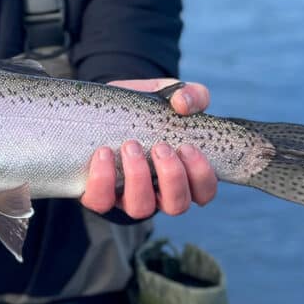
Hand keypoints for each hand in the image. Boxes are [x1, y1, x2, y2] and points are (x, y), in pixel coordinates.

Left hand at [81, 79, 217, 218]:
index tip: (188, 147)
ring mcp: (128, 197)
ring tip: (130, 145)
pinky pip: (101, 201)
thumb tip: (183, 104)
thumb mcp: (169, 95)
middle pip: (177, 205)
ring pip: (141, 209)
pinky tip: (103, 153)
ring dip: (138, 178)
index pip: (204, 192)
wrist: (104, 106)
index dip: (201, 176)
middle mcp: (158, 193)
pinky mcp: (99, 194)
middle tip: (160, 146)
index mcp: (182, 174)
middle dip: (171, 176)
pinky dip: (102, 180)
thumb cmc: (145, 108)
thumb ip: (189, 94)